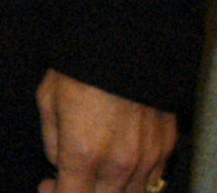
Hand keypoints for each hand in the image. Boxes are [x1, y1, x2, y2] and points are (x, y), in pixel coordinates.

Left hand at [37, 70, 178, 192]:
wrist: (127, 40)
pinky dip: (135, 179)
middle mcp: (118, 164)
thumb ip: (53, 141)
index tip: (50, 185)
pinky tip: (121, 162)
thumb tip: (61, 163)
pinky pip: (152, 179)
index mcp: (84, 153)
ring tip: (96, 171)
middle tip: (71, 179)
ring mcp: (148, 159)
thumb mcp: (49, 99)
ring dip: (110, 189)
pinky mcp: (167, 147)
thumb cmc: (81, 67)